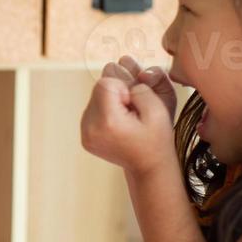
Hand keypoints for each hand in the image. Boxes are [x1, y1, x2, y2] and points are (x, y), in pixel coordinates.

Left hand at [80, 59, 176, 177]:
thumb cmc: (156, 139)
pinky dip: (106, 110)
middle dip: (116, 92)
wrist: (149, 166)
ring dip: (111, 101)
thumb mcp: (157, 109)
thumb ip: (138, 86)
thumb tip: (118, 74)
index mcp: (107, 121)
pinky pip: (93, 108)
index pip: (105, 82)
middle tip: (131, 110)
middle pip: (97, 88)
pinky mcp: (84, 136)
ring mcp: (85, 133)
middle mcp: (90, 128)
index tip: (133, 104)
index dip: (123, 87)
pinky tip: (119, 123)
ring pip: (94, 97)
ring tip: (126, 118)